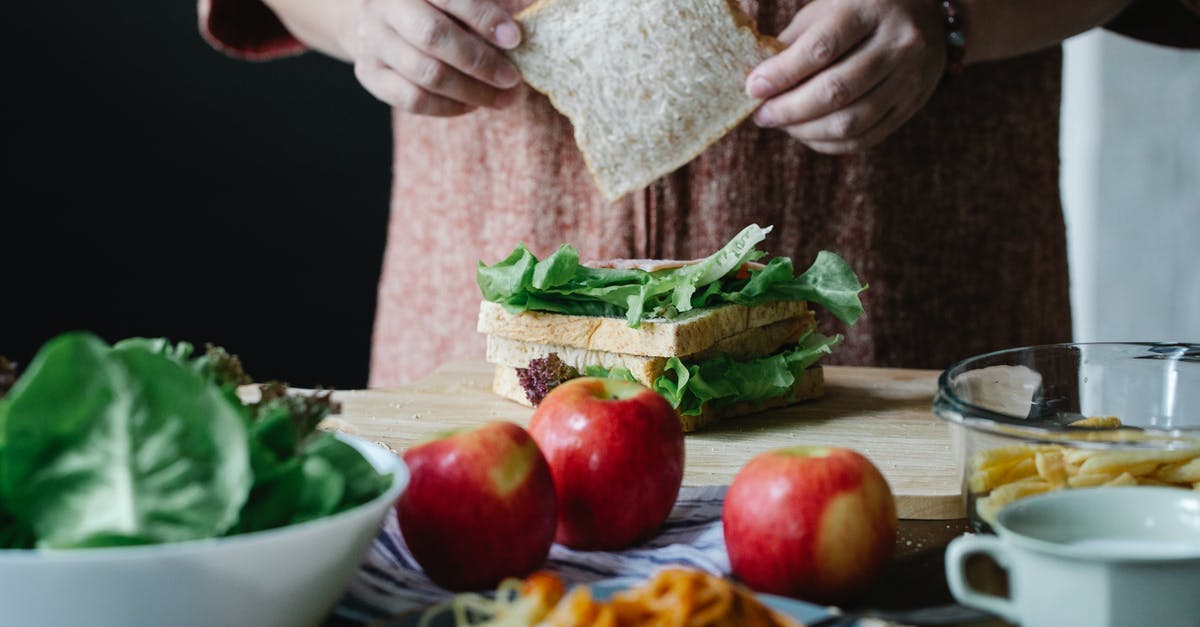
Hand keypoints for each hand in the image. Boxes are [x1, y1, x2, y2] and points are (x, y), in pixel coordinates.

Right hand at [351, 0, 522, 115]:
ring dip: (471, 91)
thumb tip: (525, 16)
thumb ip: (486, 4)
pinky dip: (448, 107)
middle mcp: (383, 7)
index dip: (483, 17)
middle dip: (479, 61)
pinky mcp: (370, 74)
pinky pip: (413, 100)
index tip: (514, 38)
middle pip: (432, 37)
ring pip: (425, 74)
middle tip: (512, 78)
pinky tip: (472, 104)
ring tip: (503, 98)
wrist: (382, 18)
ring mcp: (372, 41)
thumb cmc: (434, 5)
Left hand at [746, 0, 946, 152]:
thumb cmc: (859, 8)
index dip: (783, 73)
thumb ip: (795, 42)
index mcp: (872, 7)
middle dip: (789, 110)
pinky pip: (866, 138)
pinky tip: (807, 134)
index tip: (753, 88)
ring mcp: (911, 76)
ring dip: (805, 131)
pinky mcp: (913, 104)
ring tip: (781, 124)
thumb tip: (757, 83)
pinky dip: (828, 143)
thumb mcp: (827, 8)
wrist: (926, 11)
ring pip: (851, 122)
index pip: (821, 48)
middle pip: (836, 91)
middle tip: (762, 114)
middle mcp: (899, 42)